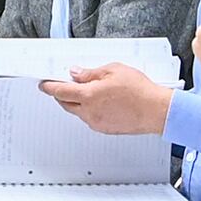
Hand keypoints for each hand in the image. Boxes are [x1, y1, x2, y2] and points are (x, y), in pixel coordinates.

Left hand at [37, 62, 175, 136]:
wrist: (156, 110)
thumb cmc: (139, 91)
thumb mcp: (113, 70)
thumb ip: (90, 73)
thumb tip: (76, 74)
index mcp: (88, 96)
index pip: (60, 91)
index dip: (49, 87)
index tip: (43, 84)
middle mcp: (89, 112)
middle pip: (66, 104)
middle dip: (62, 94)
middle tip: (65, 85)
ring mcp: (97, 122)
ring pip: (78, 112)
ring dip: (77, 103)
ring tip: (91, 91)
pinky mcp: (105, 129)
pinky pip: (90, 119)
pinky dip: (89, 110)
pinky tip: (102, 102)